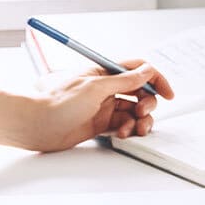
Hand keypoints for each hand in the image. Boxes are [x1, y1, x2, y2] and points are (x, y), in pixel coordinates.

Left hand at [25, 61, 174, 153]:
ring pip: (133, 111)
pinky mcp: (99, 124)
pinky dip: (127, 129)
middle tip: (142, 112)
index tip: (168, 93)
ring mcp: (103, 106)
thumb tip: (146, 71)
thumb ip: (124, 80)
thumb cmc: (58, 102)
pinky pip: (123, 125)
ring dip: (140, 120)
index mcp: (104, 71)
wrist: (36, 124)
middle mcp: (105, 87)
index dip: (155, 79)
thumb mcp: (96, 87)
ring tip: (135, 128)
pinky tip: (121, 134)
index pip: (137, 69)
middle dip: (148, 103)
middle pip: (139, 92)